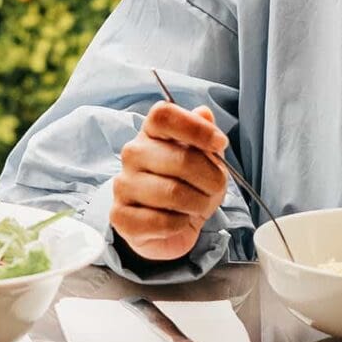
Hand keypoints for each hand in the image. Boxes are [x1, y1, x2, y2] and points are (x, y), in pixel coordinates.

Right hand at [112, 102, 228, 264]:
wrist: (168, 228)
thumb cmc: (187, 187)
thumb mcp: (205, 161)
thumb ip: (205, 137)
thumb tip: (204, 113)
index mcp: (150, 133)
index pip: (164, 115)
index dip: (196, 127)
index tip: (220, 143)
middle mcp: (132, 154)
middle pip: (180, 158)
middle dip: (210, 179)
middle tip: (214, 188)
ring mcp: (123, 184)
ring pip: (173, 193)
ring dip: (198, 204)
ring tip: (198, 206)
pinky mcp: (120, 216)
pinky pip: (162, 221)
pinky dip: (180, 225)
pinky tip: (178, 221)